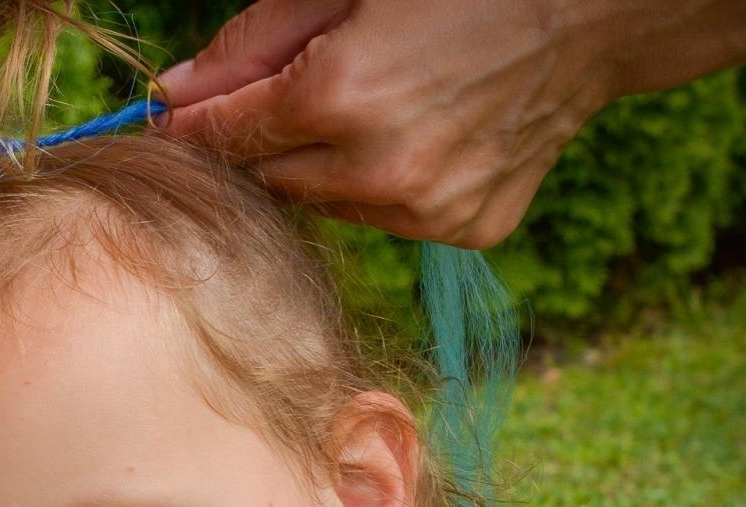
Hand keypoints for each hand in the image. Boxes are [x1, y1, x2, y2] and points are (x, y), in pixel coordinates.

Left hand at [156, 0, 625, 248]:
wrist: (592, 16)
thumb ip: (249, 45)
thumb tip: (170, 96)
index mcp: (339, 96)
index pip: (222, 138)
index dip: (192, 127)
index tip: (175, 119)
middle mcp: (378, 168)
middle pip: (265, 178)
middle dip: (264, 140)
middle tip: (300, 94)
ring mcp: (423, 209)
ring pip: (321, 203)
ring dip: (323, 164)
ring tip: (377, 107)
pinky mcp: (460, 229)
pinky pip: (385, 217)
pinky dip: (383, 184)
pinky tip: (422, 136)